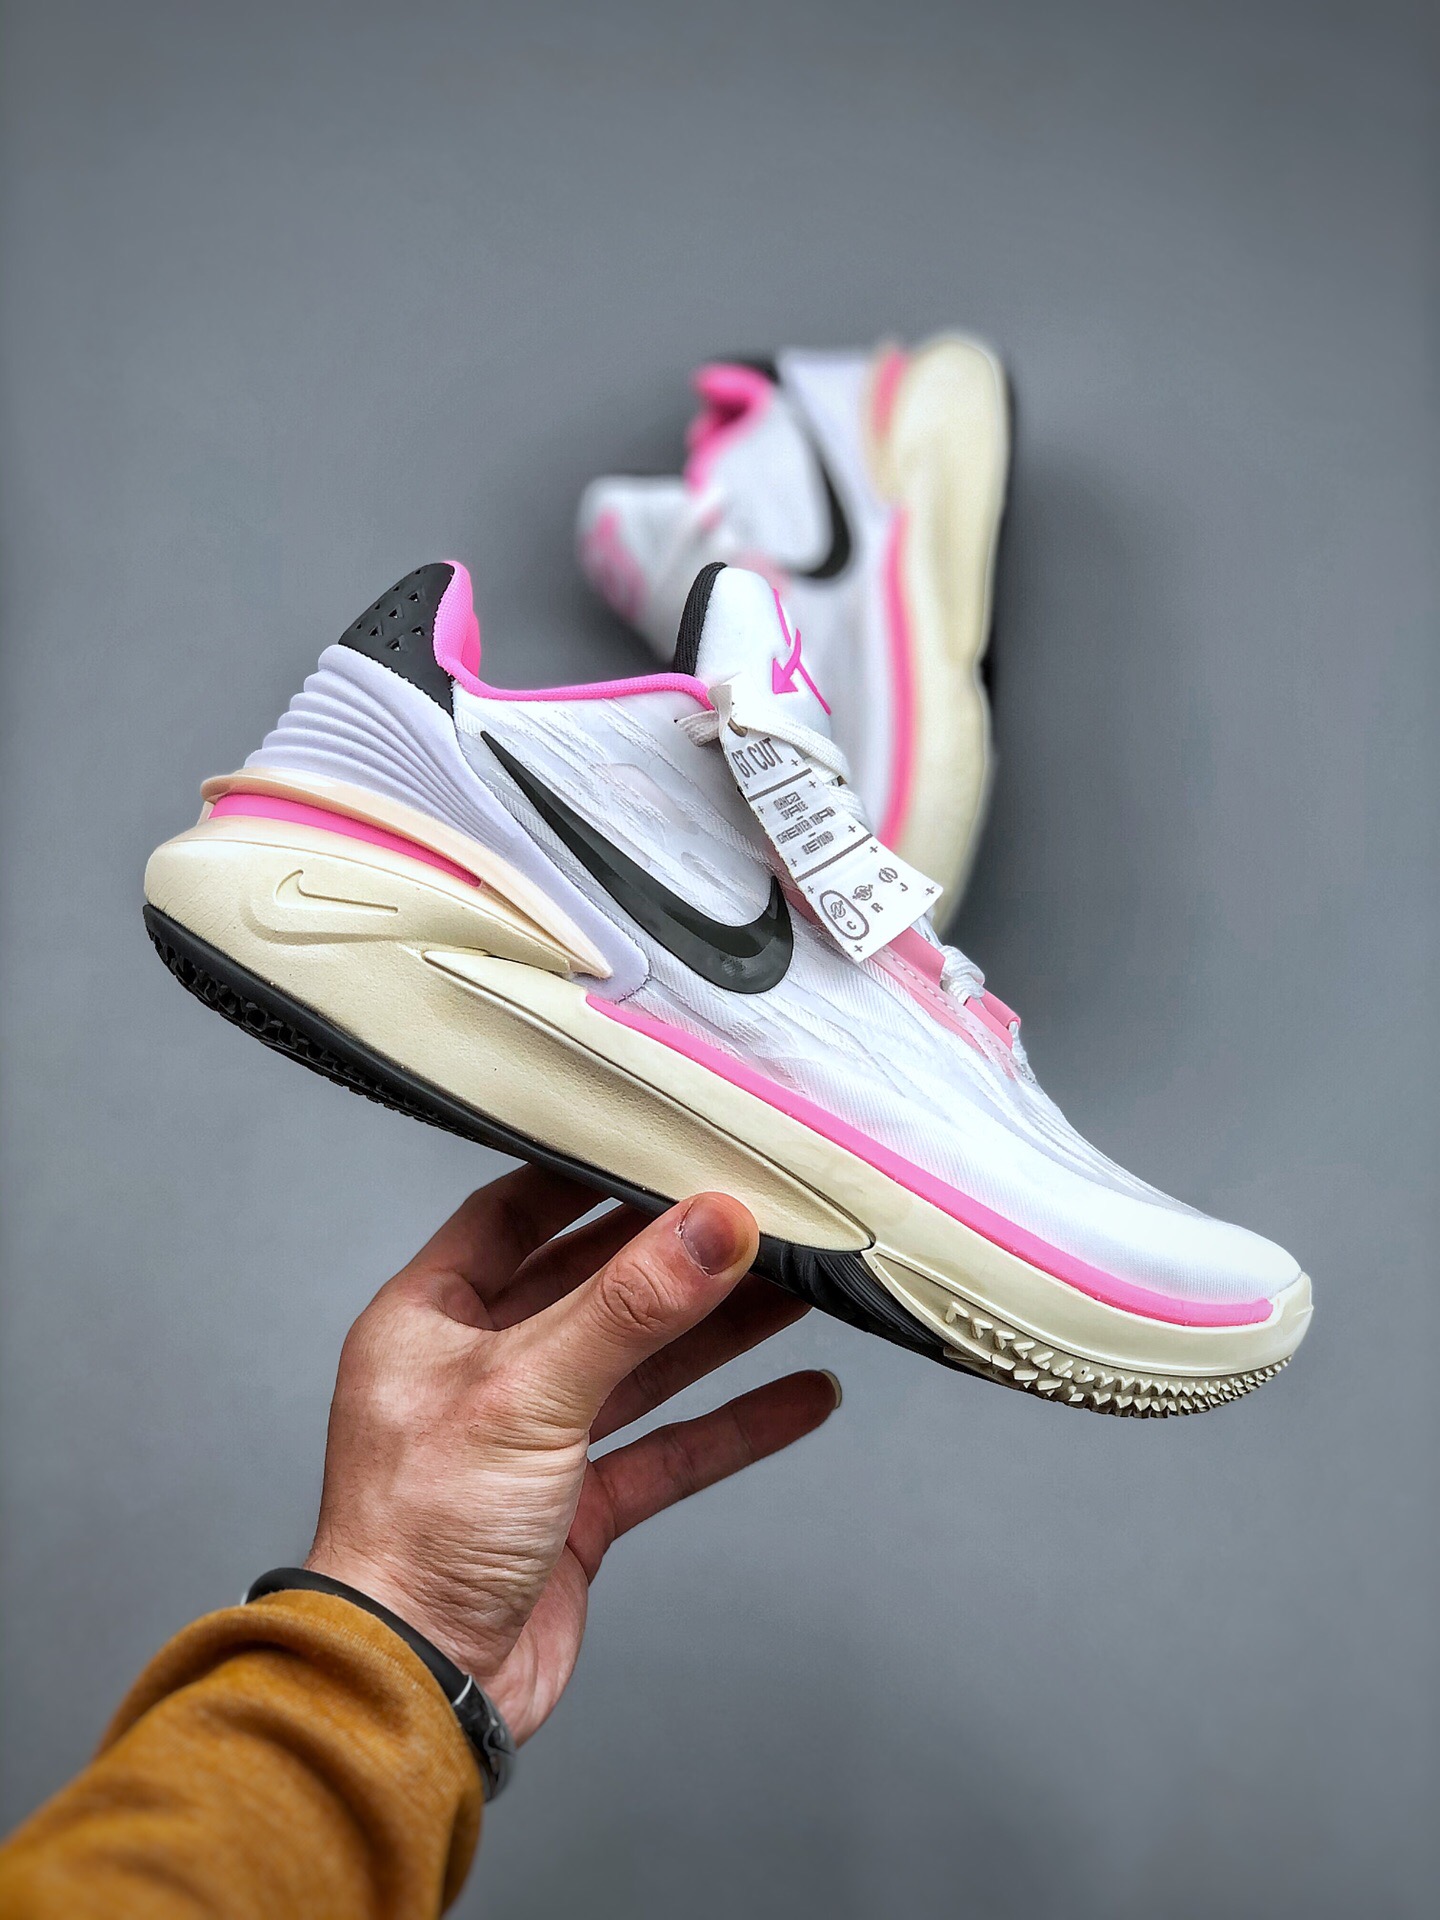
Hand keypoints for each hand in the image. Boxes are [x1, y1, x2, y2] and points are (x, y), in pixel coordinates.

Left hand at [305, 1166, 838, 1742]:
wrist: (415, 1690)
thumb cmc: (418, 1535)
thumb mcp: (528, 1392)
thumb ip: (630, 1306)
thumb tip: (712, 1223)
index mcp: (428, 1320)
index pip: (513, 1215)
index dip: (584, 1176)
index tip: (660, 1141)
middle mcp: (478, 1372)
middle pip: (594, 1289)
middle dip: (675, 1259)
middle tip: (755, 1217)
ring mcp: (530, 1442)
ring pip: (641, 1367)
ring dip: (717, 1333)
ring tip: (799, 1293)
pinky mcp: (575, 1509)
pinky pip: (668, 1450)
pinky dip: (732, 1425)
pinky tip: (801, 1397)